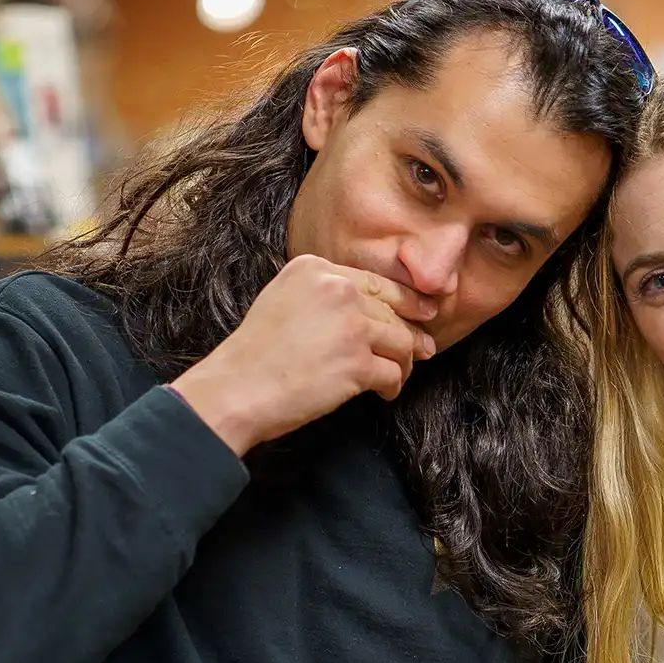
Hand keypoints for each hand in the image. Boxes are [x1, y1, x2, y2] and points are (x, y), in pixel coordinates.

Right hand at [170, 255, 436, 456]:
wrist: (236, 388)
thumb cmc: (254, 353)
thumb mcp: (282, 298)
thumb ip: (322, 293)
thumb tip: (367, 307)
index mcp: (317, 269)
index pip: (375, 282)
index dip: (405, 299)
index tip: (422, 310)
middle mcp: (338, 290)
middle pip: (393, 310)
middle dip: (413, 331)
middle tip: (427, 347)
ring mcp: (351, 325)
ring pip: (401, 340)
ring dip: (404, 362)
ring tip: (399, 375)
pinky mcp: (357, 361)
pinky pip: (393, 372)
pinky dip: (393, 385)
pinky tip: (384, 393)